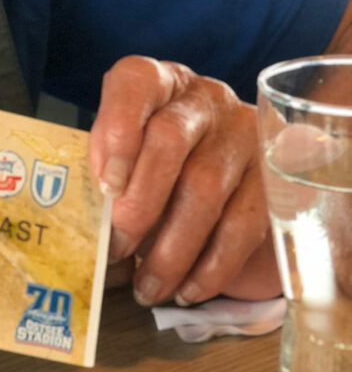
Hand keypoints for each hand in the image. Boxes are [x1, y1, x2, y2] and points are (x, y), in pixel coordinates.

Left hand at [89, 55, 280, 307]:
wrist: (228, 178)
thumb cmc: (156, 163)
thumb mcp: (125, 155)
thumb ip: (109, 170)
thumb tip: (98, 220)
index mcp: (157, 82)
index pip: (136, 82)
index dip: (118, 129)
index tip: (106, 184)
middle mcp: (203, 97)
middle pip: (171, 139)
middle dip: (141, 202)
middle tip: (119, 248)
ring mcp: (243, 132)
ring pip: (207, 189)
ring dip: (173, 248)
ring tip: (148, 286)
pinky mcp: (273, 176)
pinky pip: (244, 224)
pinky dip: (213, 263)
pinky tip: (189, 289)